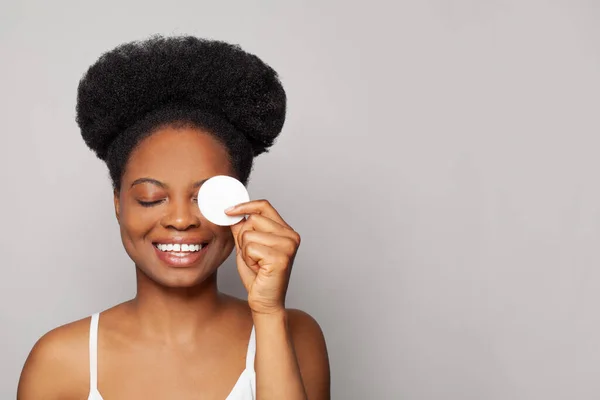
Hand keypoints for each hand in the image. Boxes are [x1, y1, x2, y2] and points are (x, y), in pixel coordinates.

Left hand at [225, 199, 299, 314]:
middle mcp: (291, 236)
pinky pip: (250, 248)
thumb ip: (243, 229)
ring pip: (249, 235)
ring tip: (256, 263)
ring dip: (245, 251)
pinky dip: (248, 260)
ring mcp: (288, 246)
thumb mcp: (247, 248)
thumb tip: (232, 213)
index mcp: (286, 231)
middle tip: (252, 256)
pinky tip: (258, 269)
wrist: (265, 302)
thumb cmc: (258, 276)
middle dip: (244, 238)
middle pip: (253, 220)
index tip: (228, 211)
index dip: (244, 206)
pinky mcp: (281, 257)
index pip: (264, 206)